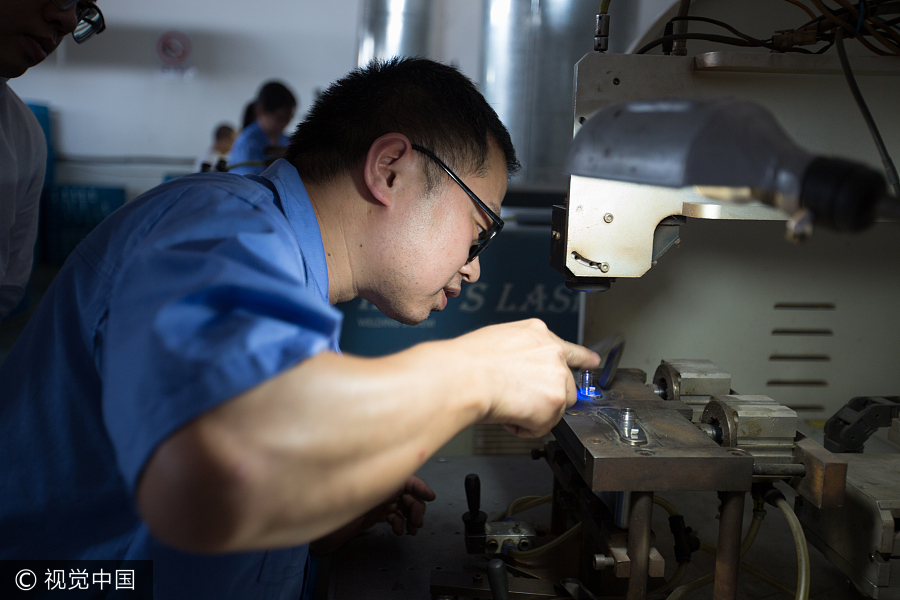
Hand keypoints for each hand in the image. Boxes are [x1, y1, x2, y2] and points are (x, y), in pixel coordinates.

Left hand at [310, 476, 434, 554]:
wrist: (319, 533)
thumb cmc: (331, 509)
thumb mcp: (360, 494)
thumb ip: (383, 485)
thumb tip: (408, 487)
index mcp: (375, 474)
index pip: (404, 476)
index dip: (420, 486)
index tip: (430, 497)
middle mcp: (375, 483)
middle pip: (405, 491)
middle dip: (416, 507)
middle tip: (418, 522)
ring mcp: (373, 498)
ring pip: (401, 504)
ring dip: (410, 516)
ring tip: (412, 529)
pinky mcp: (370, 511)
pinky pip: (392, 514)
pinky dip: (399, 522)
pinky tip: (398, 530)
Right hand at [451, 319, 599, 438]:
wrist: (464, 377)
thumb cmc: (468, 362)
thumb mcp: (497, 342)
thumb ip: (520, 353)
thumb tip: (520, 371)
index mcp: (537, 333)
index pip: (568, 348)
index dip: (582, 359)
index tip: (592, 362)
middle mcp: (553, 352)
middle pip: (564, 385)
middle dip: (545, 398)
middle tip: (520, 402)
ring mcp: (557, 376)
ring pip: (555, 407)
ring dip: (535, 413)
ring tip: (508, 405)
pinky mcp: (555, 401)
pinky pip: (543, 426)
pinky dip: (525, 428)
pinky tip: (508, 413)